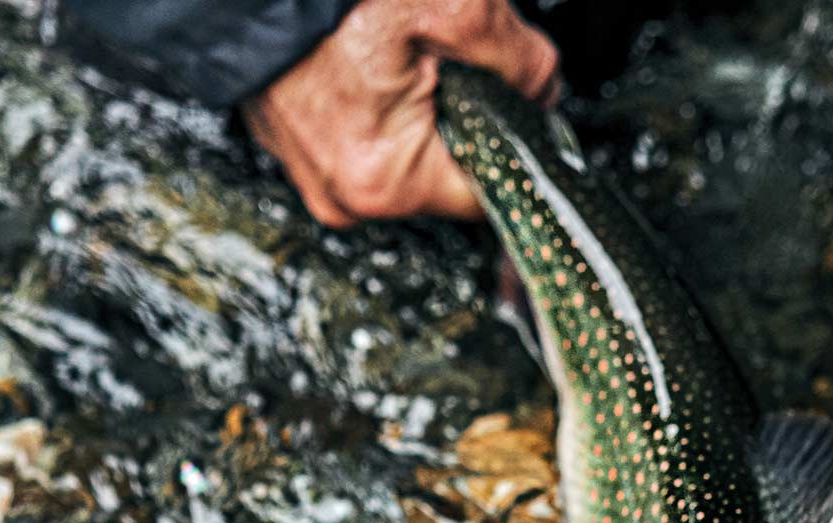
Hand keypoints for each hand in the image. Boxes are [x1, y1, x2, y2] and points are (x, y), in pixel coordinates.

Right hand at [242, 0, 558, 224]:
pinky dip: (371, 97)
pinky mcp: (287, 136)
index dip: (510, 144)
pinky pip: (353, 130)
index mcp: (386, 181)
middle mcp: (341, 192)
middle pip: (441, 173)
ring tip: (402, 50)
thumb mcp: (460, 8)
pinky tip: (368, 55)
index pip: (485, 194)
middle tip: (446, 56)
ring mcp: (308, 168)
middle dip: (460, 115)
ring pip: (399, 151)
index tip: (517, 107)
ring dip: (415, 104)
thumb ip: (524, 62)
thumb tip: (544, 91)